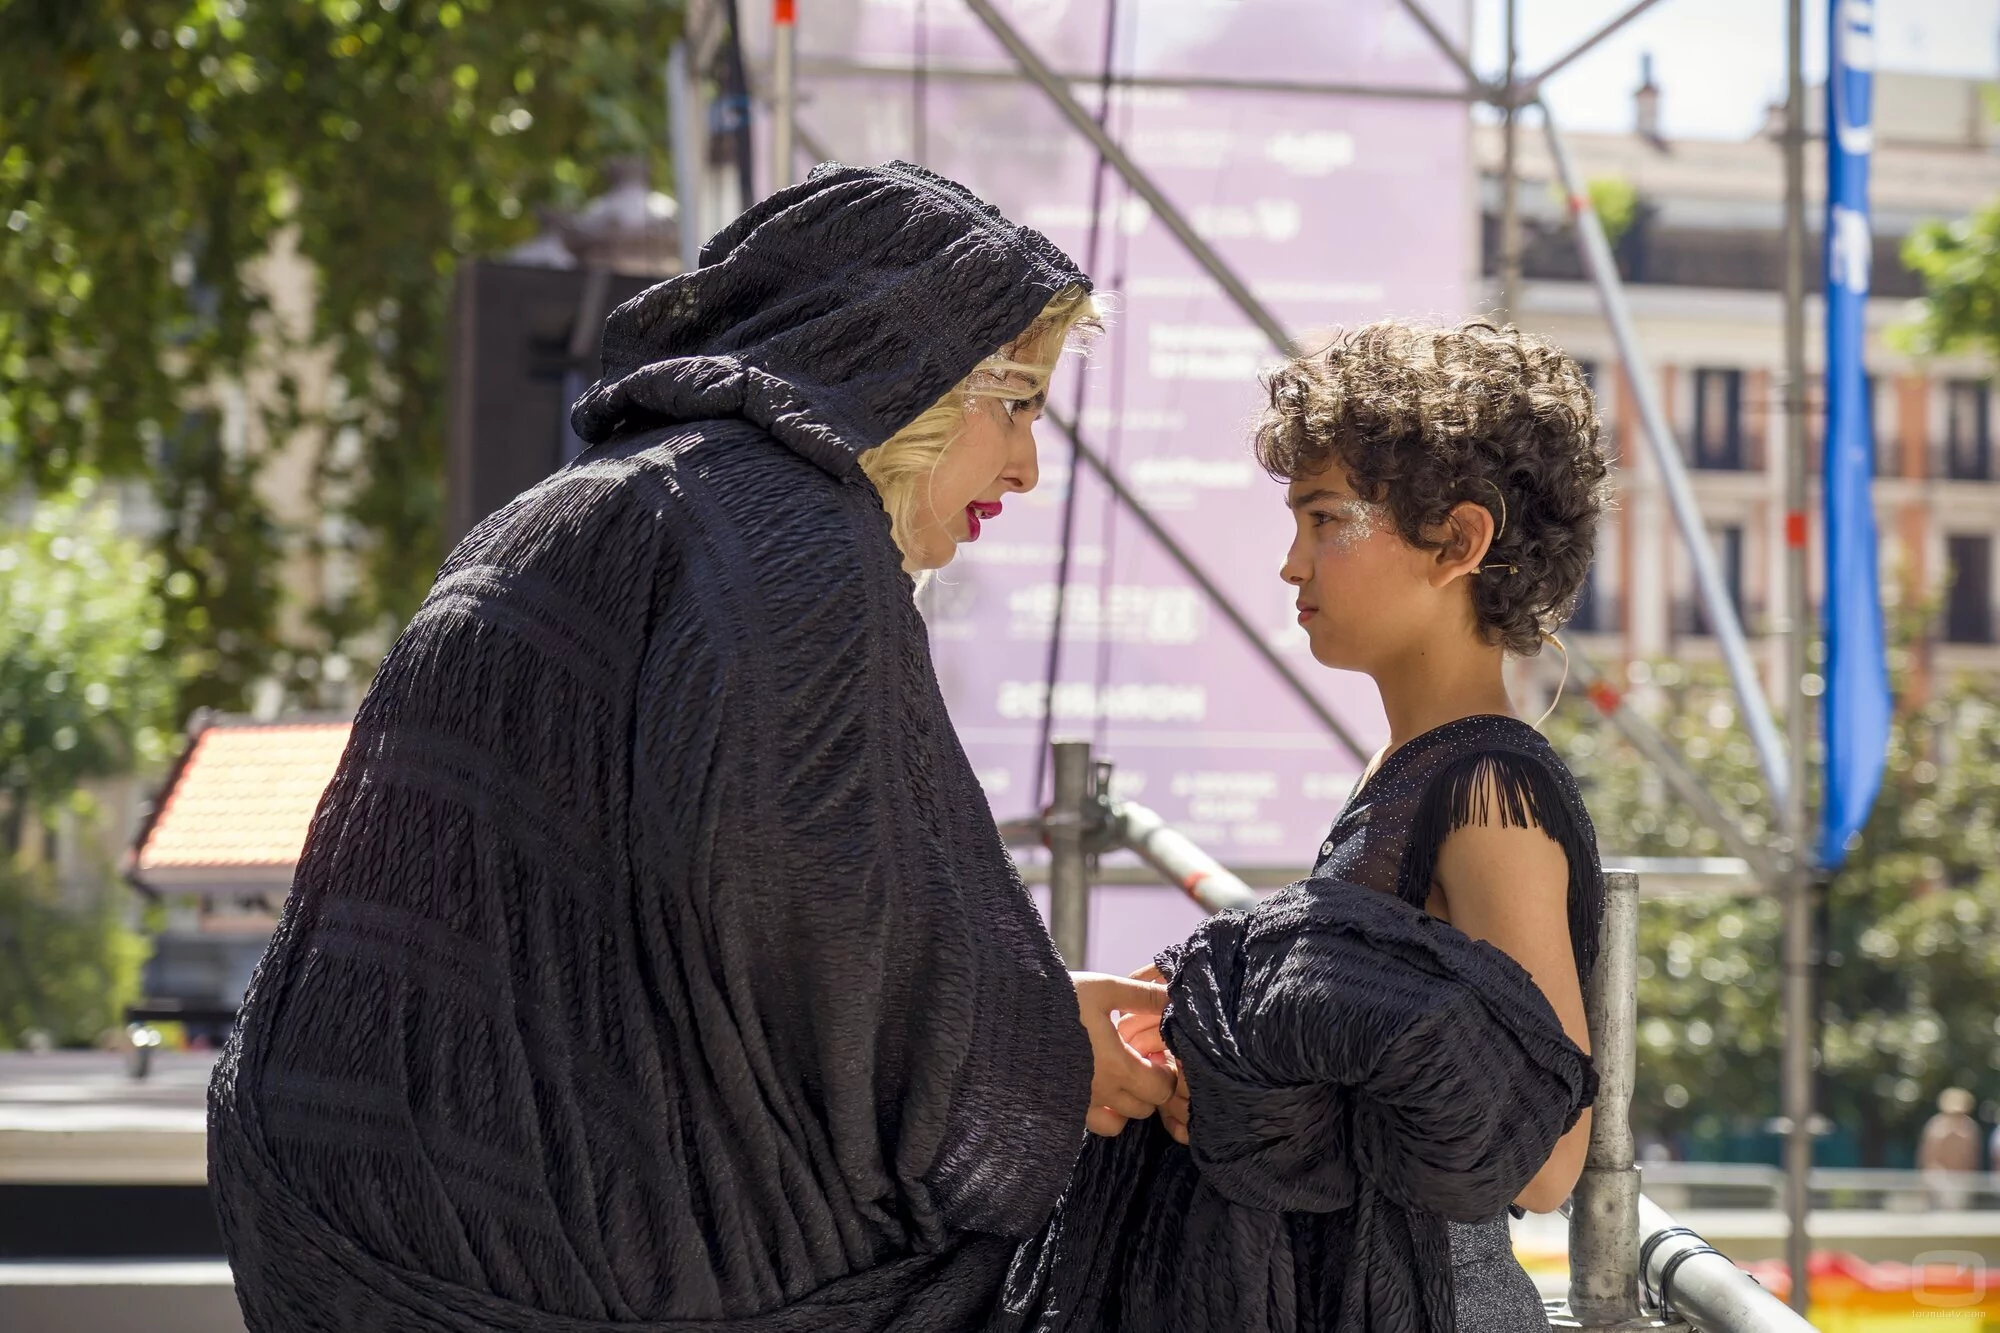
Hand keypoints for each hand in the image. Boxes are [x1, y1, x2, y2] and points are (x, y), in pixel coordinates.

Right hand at [1071, 972, 1175, 1136]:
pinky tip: (1099, 1089)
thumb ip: (1142, 995)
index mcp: (1116, 1065)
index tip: (1155, 1051)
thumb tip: (1175, 996)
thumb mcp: (1102, 988)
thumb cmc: (1056, 998)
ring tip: (1120, 1075)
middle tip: (1141, 1060)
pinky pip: (1094, 1126)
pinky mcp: (1062, 1107)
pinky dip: (1106, 1115)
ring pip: (1122, 1121)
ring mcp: (1079, 1104)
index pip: (1161, 1087)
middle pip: (1146, 1107)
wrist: (1005, 1016)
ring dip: (1129, 1102)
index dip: (1167, 1071)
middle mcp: (1100, 1093)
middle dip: (1151, 1086)